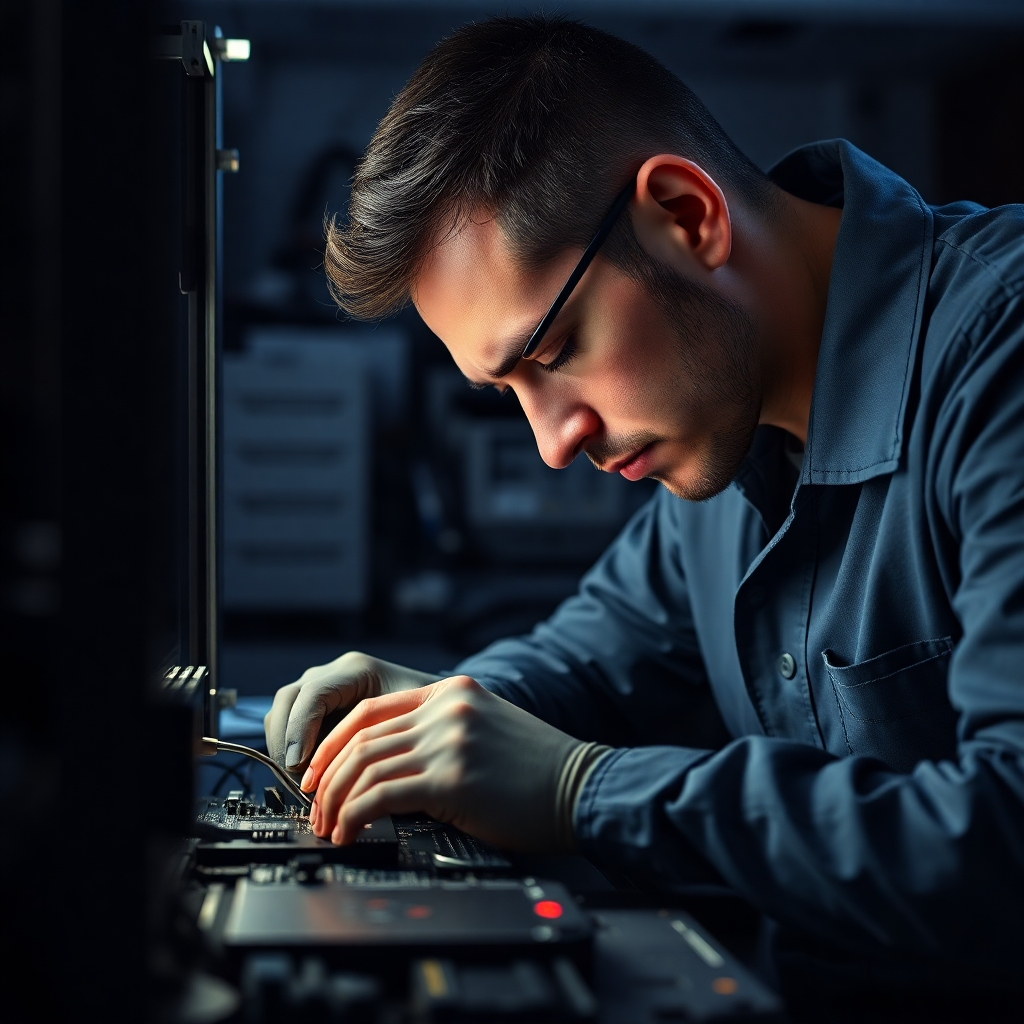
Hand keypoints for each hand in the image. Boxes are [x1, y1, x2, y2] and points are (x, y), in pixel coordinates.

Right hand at [264, 652, 436, 774]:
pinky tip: (308, 777)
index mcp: (356, 670)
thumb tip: (355, 778)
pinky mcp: (314, 708)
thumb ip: (385, 741)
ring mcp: (319, 689)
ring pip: (281, 713)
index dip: (300, 728)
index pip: (313, 693)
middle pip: (288, 700)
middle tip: (297, 777)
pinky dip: (290, 751)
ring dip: (283, 747)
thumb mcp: (412, 720)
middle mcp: (332, 674)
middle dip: (284, 740)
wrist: (431, 704)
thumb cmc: (426, 712)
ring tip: (302, 782)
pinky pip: (288, 726)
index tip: (299, 762)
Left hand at [302, 675, 581, 852]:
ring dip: (336, 801)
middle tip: (315, 807)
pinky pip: (381, 795)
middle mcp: (446, 709)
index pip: (370, 711)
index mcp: (451, 693)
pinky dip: (355, 816)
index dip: (334, 744)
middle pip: (360, 738)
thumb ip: (442, 732)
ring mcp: (448, 740)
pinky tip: (351, 833)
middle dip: (326, 777)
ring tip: (330, 827)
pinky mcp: (451, 777)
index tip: (318, 771)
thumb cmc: (540, 770)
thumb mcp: (487, 729)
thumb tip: (390, 767)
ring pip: (364, 766)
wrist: (583, 787)